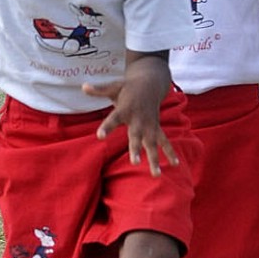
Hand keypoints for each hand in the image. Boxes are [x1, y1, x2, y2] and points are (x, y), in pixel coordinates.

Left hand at [83, 62, 176, 176]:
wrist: (150, 82)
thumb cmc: (128, 87)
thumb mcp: (114, 87)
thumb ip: (99, 89)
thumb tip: (84, 86)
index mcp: (125, 109)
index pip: (113, 119)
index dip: (107, 127)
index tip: (100, 136)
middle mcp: (138, 119)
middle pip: (136, 136)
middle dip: (135, 149)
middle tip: (134, 162)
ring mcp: (149, 125)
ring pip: (152, 144)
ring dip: (154, 158)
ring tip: (156, 174)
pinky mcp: (156, 128)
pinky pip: (164, 142)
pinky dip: (170, 152)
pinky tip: (174, 164)